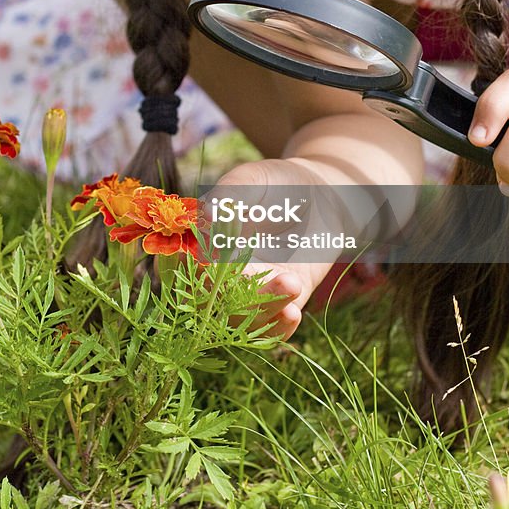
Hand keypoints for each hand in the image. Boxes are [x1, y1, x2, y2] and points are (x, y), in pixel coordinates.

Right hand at [188, 158, 339, 339]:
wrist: (322, 194)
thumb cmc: (279, 182)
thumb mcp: (254, 178)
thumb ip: (232, 192)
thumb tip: (208, 212)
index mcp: (204, 242)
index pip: (186, 264)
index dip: (193, 268)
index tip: (212, 259)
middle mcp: (221, 272)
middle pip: (209, 301)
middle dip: (231, 298)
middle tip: (265, 276)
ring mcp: (250, 291)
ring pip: (237, 321)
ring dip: (260, 311)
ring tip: (291, 284)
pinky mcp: (279, 302)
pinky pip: (270, 329)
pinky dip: (278, 329)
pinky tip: (292, 313)